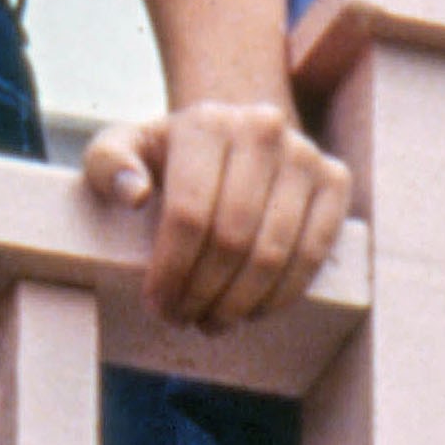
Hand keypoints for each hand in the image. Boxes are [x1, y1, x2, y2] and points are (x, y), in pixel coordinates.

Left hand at [80, 96, 349, 331]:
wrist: (234, 135)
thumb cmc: (170, 154)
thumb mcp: (123, 147)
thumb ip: (108, 164)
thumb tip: (133, 193)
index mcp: (206, 123)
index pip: (188, 213)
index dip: (172, 270)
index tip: (157, 304)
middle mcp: (261, 130)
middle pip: (231, 238)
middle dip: (204, 293)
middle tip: (183, 320)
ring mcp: (304, 154)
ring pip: (273, 252)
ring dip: (240, 302)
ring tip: (213, 322)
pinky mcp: (335, 180)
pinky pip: (312, 253)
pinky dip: (281, 294)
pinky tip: (252, 310)